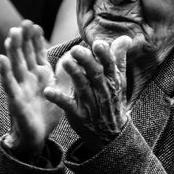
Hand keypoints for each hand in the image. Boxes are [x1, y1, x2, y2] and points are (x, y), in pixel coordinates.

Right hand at [0, 20, 71, 160]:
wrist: (38, 137)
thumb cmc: (48, 113)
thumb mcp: (61, 90)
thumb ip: (67, 74)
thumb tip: (75, 56)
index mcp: (40, 75)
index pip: (37, 53)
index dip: (35, 40)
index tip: (35, 25)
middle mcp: (28, 78)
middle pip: (25, 54)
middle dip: (23, 39)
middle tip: (23, 22)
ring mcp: (20, 88)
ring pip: (15, 65)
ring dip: (13, 49)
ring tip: (12, 33)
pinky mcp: (15, 100)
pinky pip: (9, 84)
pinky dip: (4, 72)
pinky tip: (0, 59)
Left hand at [44, 36, 130, 153]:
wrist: (111, 135)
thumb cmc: (113, 102)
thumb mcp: (119, 82)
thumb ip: (119, 59)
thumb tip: (125, 38)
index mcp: (113, 82)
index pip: (110, 66)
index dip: (105, 56)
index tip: (97, 44)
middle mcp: (103, 92)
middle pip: (96, 75)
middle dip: (87, 62)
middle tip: (76, 50)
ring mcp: (91, 105)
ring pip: (83, 88)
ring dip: (74, 75)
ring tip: (65, 63)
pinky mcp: (78, 115)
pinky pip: (68, 106)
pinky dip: (58, 98)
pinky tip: (48, 91)